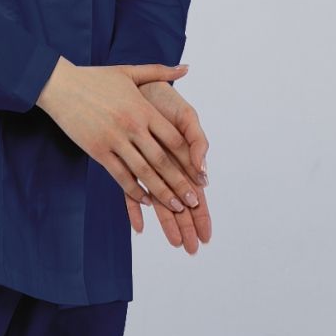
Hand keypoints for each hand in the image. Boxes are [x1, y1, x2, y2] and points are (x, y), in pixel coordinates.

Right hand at [35, 57, 204, 217]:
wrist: (60, 85)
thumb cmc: (95, 78)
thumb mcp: (129, 71)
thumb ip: (160, 71)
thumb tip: (187, 68)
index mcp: (143, 109)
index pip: (174, 139)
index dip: (190, 160)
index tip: (201, 176)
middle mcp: (132, 126)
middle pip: (163, 161)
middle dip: (180, 184)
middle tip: (194, 202)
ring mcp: (114, 140)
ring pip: (143, 172)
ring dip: (161, 192)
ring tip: (176, 207)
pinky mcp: (98, 151)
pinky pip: (120, 176)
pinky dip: (134, 190)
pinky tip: (146, 201)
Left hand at [128, 79, 210, 252]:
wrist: (136, 86)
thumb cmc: (163, 101)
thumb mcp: (185, 117)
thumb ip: (196, 141)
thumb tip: (202, 171)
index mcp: (184, 158)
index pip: (196, 193)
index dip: (202, 214)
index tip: (207, 234)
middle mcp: (167, 167)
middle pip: (180, 204)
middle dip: (188, 227)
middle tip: (193, 249)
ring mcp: (147, 169)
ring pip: (159, 202)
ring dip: (167, 223)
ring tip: (176, 244)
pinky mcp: (128, 165)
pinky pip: (130, 192)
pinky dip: (135, 209)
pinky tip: (139, 228)